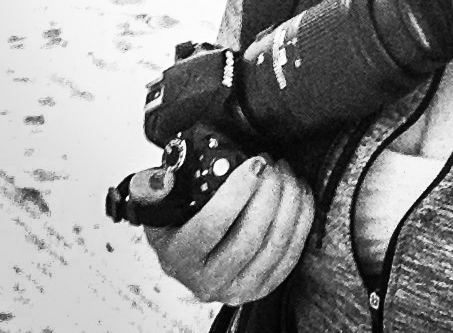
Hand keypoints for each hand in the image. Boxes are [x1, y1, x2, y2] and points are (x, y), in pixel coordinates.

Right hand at [142, 155, 313, 303]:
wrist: (192, 257)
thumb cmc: (178, 225)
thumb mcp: (156, 207)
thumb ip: (151, 189)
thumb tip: (163, 178)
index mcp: (178, 258)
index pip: (212, 225)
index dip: (238, 192)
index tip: (255, 163)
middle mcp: (206, 282)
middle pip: (249, 237)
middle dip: (269, 193)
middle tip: (273, 163)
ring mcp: (237, 289)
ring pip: (274, 245)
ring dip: (288, 203)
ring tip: (286, 173)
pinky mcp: (263, 287)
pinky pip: (291, 253)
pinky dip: (301, 220)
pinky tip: (299, 193)